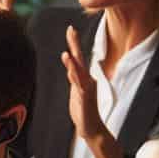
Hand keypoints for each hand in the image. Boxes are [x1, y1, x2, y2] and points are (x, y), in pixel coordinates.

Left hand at [61, 26, 108, 144]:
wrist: (91, 128)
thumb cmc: (83, 111)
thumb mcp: (76, 91)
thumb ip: (74, 79)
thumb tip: (71, 69)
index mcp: (83, 78)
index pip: (78, 58)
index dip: (74, 44)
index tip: (70, 30)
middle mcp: (87, 80)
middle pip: (80, 59)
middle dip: (75, 44)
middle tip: (71, 30)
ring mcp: (87, 88)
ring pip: (79, 71)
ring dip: (73, 61)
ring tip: (67, 50)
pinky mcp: (85, 97)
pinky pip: (79, 85)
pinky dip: (75, 76)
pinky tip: (71, 69)